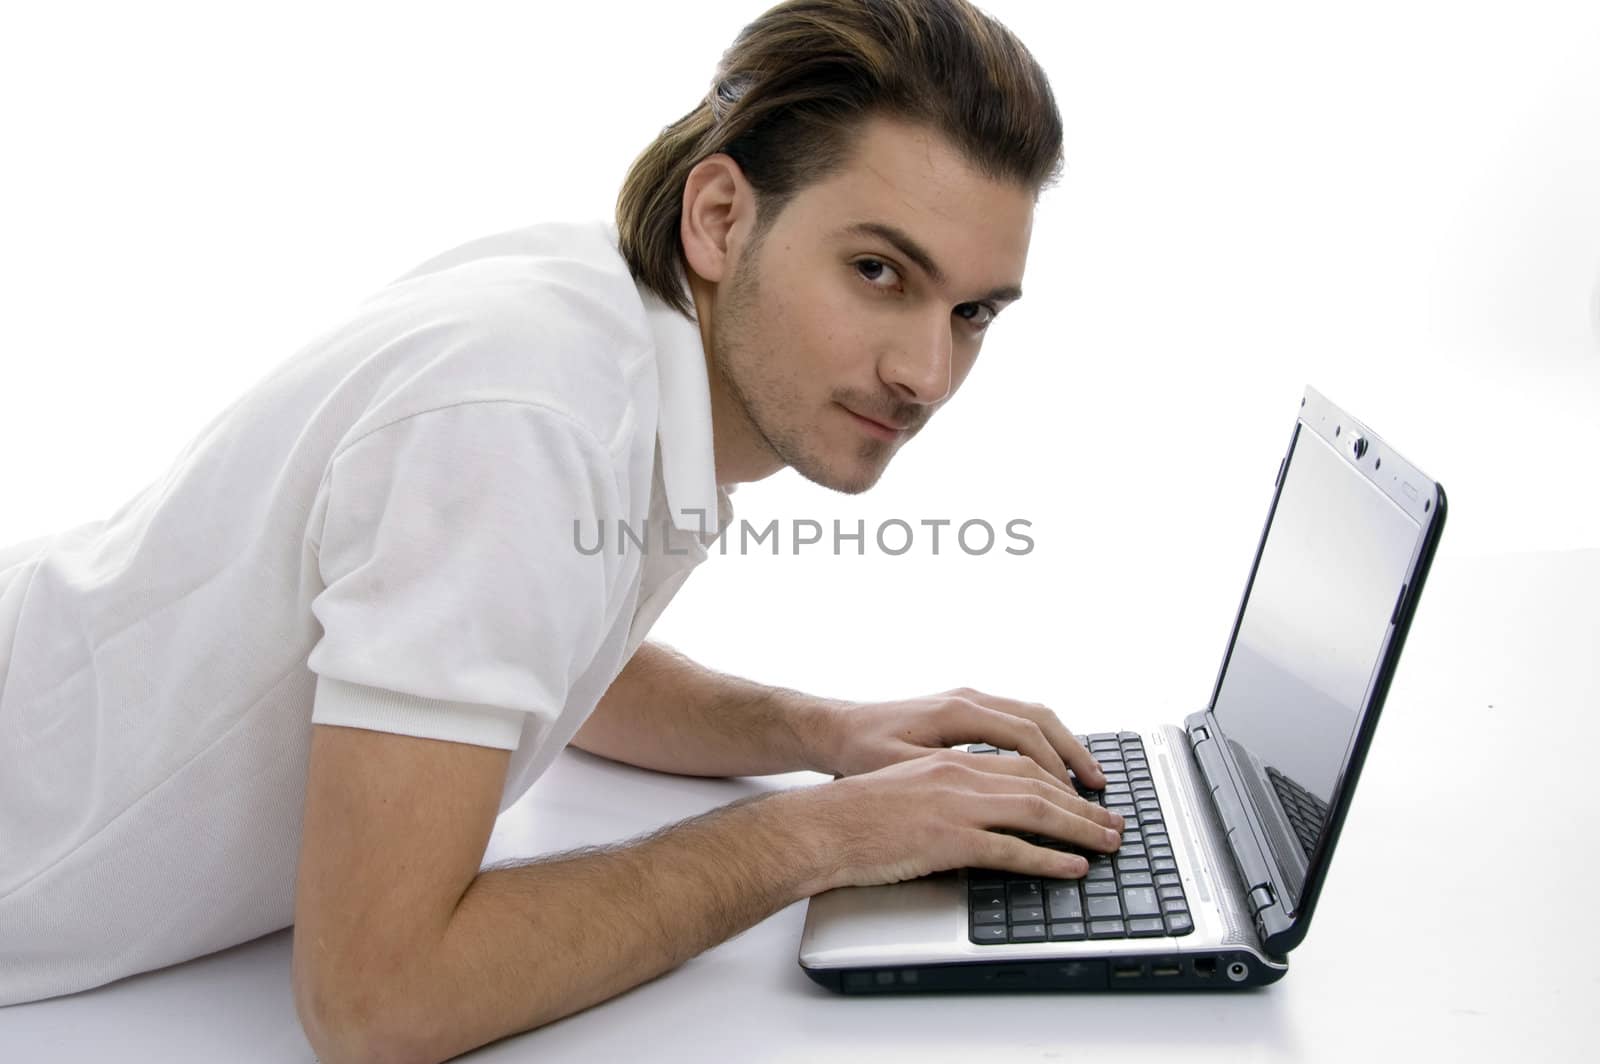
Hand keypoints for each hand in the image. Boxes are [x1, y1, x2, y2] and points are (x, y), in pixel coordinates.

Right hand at [776, 749, 1125, 893]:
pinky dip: (1047, 859)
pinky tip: (1070, 868)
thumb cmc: (856, 812)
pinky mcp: (948, 838)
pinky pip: (1011, 849)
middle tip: (1113, 823)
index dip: (1063, 778)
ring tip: (1107, 844)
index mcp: (952, 759)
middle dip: (1083, 805)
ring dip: (1079, 829)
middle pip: (1040, 783)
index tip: (1087, 796)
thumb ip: (949, 792)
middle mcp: (960, 773)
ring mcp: (956, 805)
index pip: (1023, 761)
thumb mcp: (910, 786)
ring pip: (1035, 810)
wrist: (820, 826)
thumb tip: (982, 815)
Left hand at [814, 686, 1107, 791]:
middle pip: (1040, 722)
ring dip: (1064, 746)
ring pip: (1033, 717)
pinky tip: (1055, 767)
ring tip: (1089, 780)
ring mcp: (968, 702)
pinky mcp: (965, 712)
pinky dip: (1044, 742)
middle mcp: (968, 700)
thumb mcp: (896, 769)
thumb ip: (943, 777)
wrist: (833, 730)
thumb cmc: (858, 751)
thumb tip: (986, 792)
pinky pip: (1018, 721)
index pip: (1025, 737)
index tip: (1077, 799)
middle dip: (1074, 756)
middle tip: (1100, 791)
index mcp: (956, 712)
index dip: (1056, 769)